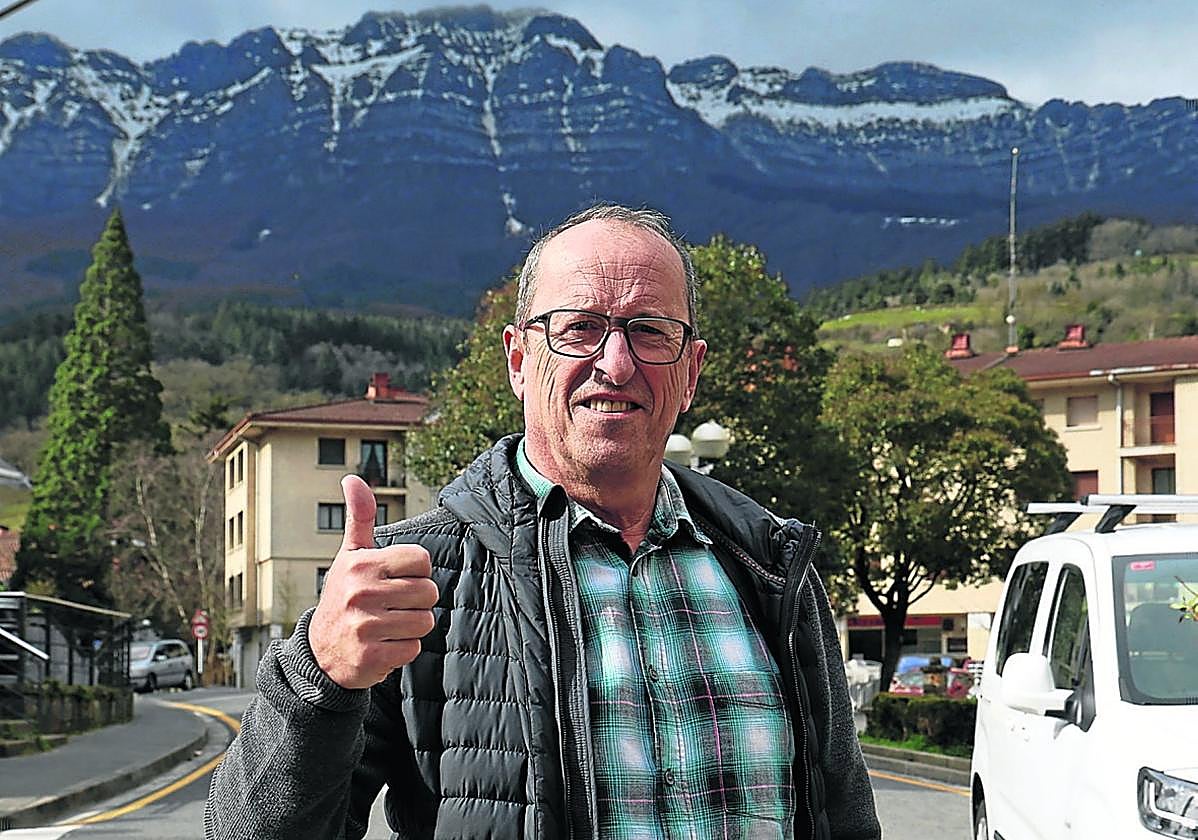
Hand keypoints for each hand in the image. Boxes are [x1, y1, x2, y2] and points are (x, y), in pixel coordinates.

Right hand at [308, 475, 438, 688]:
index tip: (395, 579)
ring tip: (387, 624)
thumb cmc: (343, 596)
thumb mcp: (350, 555)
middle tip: (392, 605)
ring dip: (411, 626)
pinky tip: (382, 644)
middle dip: (417, 601)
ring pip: (424, 621)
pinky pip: (413, 648)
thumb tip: (352, 479)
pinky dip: (403, 649)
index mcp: (361, 564)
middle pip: (428, 592)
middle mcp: (361, 593)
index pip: (421, 560)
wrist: (320, 653)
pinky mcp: (371, 657)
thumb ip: (360, 517)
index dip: (415, 572)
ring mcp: (365, 626)